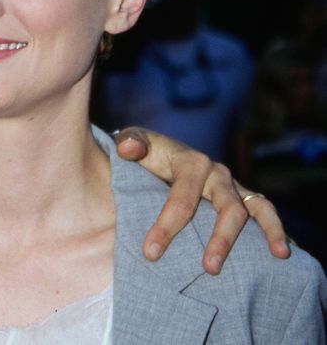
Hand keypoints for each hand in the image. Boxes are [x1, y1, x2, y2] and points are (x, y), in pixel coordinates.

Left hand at [114, 126, 290, 273]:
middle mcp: (218, 174)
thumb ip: (129, 142)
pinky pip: (265, 213)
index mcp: (192, 162)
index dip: (167, 227)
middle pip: (226, 208)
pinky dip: (277, 230)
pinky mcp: (243, 199)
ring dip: (265, 234)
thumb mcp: (133, 142)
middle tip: (208, 269)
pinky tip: (282, 253)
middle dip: (220, 240)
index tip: (151, 253)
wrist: (161, 152)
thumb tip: (128, 148)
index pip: (182, 199)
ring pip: (254, 210)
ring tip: (277, 256)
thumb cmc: (145, 153)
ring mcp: (233, 187)